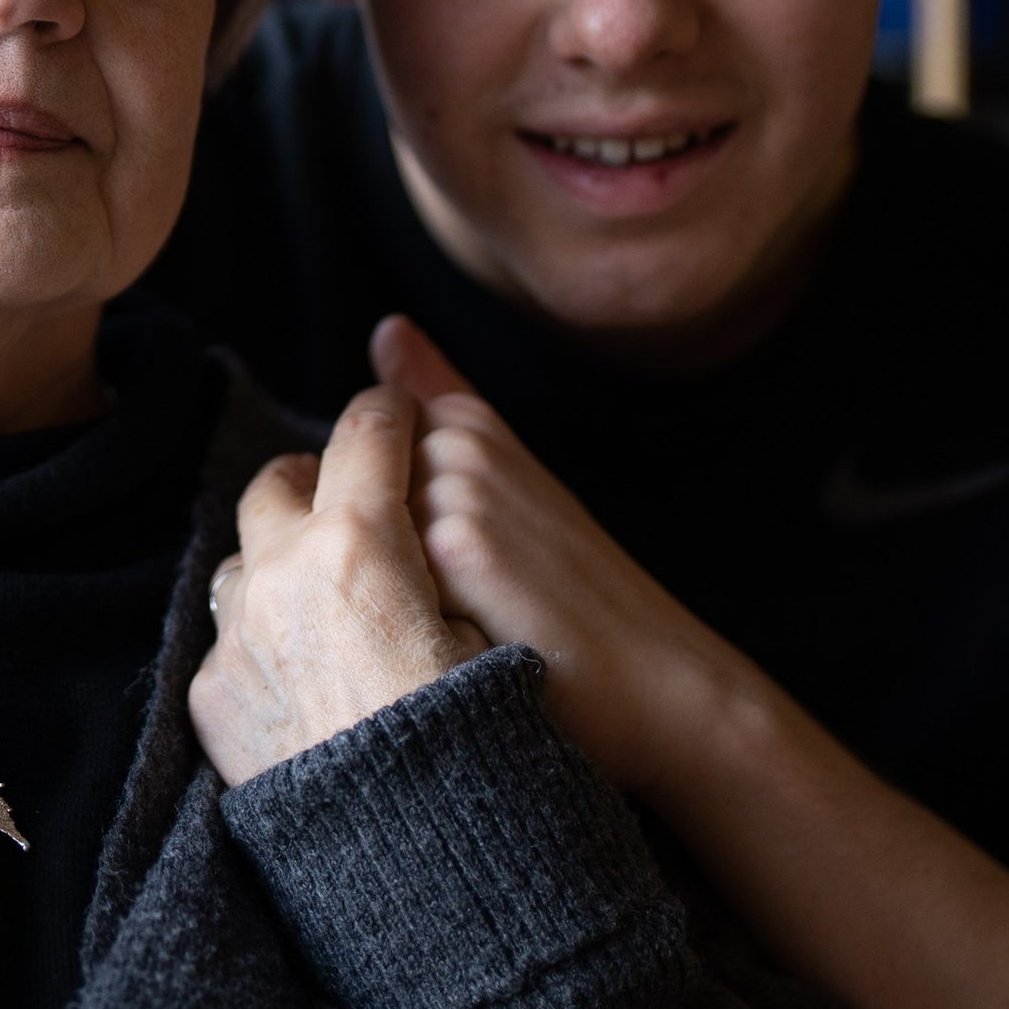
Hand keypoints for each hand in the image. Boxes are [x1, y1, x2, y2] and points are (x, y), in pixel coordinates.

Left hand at [190, 380, 485, 787]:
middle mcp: (282, 574)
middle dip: (315, 480)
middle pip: (280, 485)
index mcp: (361, 542)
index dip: (388, 415)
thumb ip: (442, 527)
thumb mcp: (486, 622)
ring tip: (327, 598)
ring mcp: (236, 636)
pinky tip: (308, 676)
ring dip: (279, 563)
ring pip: (242, 560)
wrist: (425, 871)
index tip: (397, 416)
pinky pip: (229, 640)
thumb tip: (416, 449)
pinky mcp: (212, 698)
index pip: (367, 432)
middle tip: (352, 501)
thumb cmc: (486, 746)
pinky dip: (264, 641)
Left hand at [377, 315, 753, 798]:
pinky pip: (380, 581)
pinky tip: (456, 648)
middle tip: (460, 612)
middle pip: (345, 499)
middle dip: (372, 557)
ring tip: (456, 629)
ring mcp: (454, 488)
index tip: (452, 572)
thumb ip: (438, 398)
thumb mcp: (511, 477)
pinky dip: (399, 623)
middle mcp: (455, 440)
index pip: (361, 460)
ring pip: (355, 541)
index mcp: (464, 420)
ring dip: (378, 591)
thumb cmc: (579, 591)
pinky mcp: (458, 550)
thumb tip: (386, 327)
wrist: (663, 681)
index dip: (390, 529)